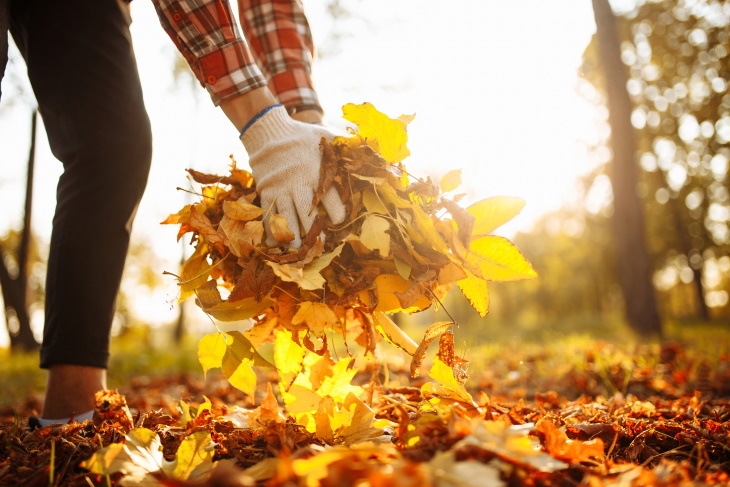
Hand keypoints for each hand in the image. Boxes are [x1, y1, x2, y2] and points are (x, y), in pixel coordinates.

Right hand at [240, 105, 345, 247]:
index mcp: (315, 170)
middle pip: (307, 212)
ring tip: (300, 251)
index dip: (337, 213)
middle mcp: (297, 181)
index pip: (329, 196)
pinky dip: (270, 231)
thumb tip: (370, 152)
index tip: (341, 222)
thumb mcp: (326, 136)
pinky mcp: (266, 191)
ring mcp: (280, 188)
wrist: (269, 132)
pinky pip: (268, 215)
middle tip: (323, 245)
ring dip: (293, 236)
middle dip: (316, 231)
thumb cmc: (303, 137)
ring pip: (286, 217)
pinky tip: (276, 245)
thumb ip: (345, 146)